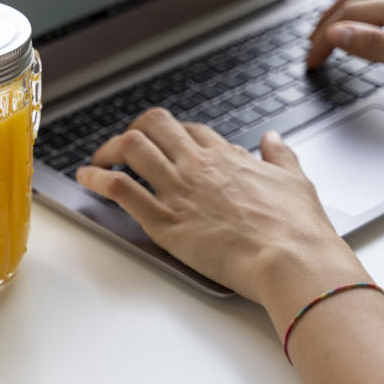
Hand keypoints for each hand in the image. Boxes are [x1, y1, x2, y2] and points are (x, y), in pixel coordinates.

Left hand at [76, 108, 368, 309]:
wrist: (290, 258)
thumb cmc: (297, 228)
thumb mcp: (296, 181)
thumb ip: (280, 156)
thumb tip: (273, 139)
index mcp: (226, 157)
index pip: (189, 130)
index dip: (171, 134)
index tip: (162, 144)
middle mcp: (197, 166)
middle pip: (154, 126)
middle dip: (133, 130)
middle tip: (122, 146)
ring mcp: (178, 190)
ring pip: (131, 148)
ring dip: (108, 150)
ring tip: (98, 161)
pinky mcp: (164, 220)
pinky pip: (120, 188)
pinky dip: (97, 179)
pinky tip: (86, 178)